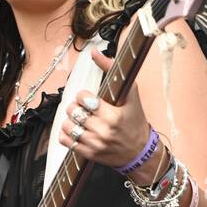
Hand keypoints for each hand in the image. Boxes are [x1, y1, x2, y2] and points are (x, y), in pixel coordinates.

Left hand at [57, 48, 151, 170]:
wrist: (140, 151)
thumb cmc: (135, 121)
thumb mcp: (131, 95)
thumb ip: (112, 70)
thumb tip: (94, 52)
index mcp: (112, 116)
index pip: (83, 98)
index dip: (83, 96)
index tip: (89, 98)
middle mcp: (103, 131)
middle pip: (74, 112)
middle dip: (76, 107)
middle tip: (83, 108)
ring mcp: (95, 144)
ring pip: (68, 126)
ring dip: (70, 120)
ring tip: (79, 118)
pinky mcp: (89, 154)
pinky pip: (66, 142)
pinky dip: (66, 134)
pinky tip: (75, 129)